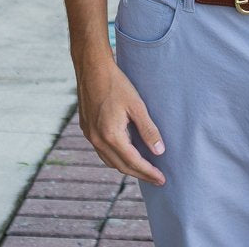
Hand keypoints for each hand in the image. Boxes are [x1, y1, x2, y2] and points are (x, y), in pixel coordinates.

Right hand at [75, 56, 165, 185]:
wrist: (92, 68)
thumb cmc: (116, 84)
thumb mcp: (137, 105)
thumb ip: (148, 130)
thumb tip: (159, 151)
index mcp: (111, 136)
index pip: (133, 162)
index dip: (149, 172)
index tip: (162, 179)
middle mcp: (97, 140)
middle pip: (121, 166)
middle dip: (140, 173)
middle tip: (156, 178)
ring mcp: (90, 136)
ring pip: (110, 161)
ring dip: (127, 167)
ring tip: (143, 168)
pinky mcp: (86, 129)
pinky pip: (102, 151)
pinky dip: (116, 156)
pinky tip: (126, 151)